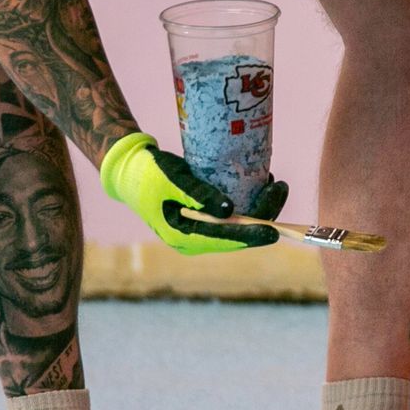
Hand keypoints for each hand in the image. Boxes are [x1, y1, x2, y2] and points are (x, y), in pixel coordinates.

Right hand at [98, 132, 288, 254]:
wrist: (129, 169)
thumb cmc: (147, 173)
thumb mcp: (173, 180)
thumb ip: (199, 195)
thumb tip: (229, 210)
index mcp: (184, 238)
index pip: (225, 240)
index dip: (252, 235)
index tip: (275, 231)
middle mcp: (195, 238)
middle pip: (237, 232)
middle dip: (263, 214)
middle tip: (281, 187)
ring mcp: (199, 229)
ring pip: (237, 223)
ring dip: (258, 206)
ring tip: (275, 183)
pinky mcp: (203, 216)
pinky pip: (231, 214)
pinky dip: (247, 200)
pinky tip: (259, 183)